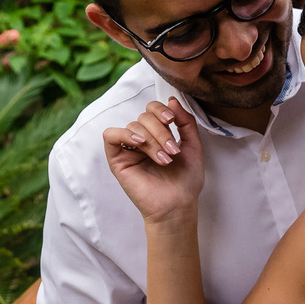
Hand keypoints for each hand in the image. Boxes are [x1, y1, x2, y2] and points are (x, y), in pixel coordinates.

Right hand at [103, 97, 204, 224]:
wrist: (178, 205)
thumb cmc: (186, 180)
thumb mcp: (193, 145)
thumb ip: (185, 121)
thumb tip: (171, 99)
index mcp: (158, 135)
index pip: (152, 110)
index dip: (161, 110)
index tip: (173, 120)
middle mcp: (141, 140)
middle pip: (144, 117)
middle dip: (161, 131)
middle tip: (173, 150)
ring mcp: (128, 149)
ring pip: (133, 126)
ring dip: (152, 140)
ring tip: (165, 159)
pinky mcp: (117, 160)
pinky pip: (110, 136)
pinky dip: (125, 134)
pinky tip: (140, 144)